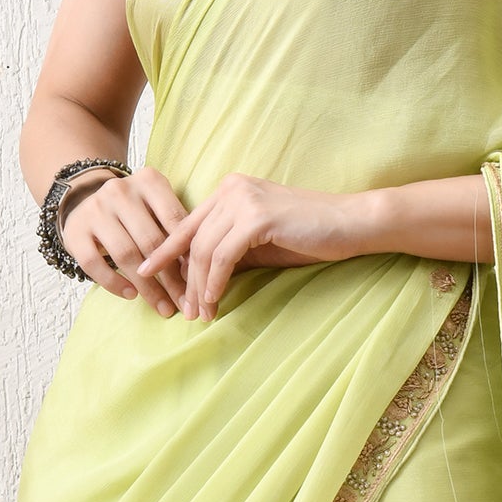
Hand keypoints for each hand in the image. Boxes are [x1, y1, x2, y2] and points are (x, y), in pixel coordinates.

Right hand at [62, 166, 191, 316]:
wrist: (84, 196)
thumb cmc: (134, 209)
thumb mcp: (157, 205)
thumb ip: (176, 228)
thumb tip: (197, 270)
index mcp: (149, 181)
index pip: (175, 221)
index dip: (188, 256)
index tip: (199, 282)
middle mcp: (120, 191)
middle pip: (151, 241)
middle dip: (171, 278)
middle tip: (185, 303)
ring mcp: (95, 210)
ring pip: (126, 255)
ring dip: (148, 287)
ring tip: (164, 307)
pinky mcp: (75, 231)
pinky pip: (94, 264)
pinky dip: (114, 283)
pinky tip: (131, 295)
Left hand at [137, 175, 371, 321]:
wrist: (351, 223)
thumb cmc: (310, 235)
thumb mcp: (260, 241)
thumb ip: (230, 248)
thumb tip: (198, 276)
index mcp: (229, 189)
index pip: (188, 223)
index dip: (166, 251)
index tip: (149, 274)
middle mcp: (232, 188)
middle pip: (192, 238)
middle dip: (184, 278)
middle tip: (183, 310)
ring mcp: (244, 199)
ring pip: (205, 249)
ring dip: (199, 286)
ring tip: (199, 314)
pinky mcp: (258, 217)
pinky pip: (224, 255)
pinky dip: (215, 281)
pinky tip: (214, 300)